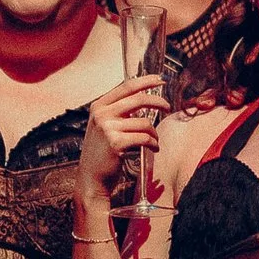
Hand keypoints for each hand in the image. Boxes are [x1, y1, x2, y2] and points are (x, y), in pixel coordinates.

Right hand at [79, 74, 168, 204]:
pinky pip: (145, 138)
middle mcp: (101, 114)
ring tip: (154, 141)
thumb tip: (143, 98)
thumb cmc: (101, 153)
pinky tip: (153, 148)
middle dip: (158, 102)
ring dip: (154, 133)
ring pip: (144, 123)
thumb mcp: (103, 126)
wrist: (90, 179)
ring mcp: (108, 128)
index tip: (159, 80)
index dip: (146, 81)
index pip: (126, 87)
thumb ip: (117, 111)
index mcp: (98, 106)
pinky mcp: (116, 143)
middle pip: (139, 99)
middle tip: (168, 107)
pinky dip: (153, 143)